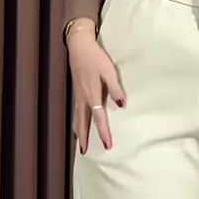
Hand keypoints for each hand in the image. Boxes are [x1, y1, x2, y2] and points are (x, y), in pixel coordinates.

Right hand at [67, 18, 124, 154]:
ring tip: (79, 143)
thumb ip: (116, 89)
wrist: (79, 45)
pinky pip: (76, 111)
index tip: (107, 146)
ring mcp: (78, 95)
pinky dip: (76, 121)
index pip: (99, 119)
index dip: (103, 133)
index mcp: (92, 95)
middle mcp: (83, 98)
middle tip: (84, 152)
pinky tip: (78, 124)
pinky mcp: (76, 91)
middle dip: (84, 138)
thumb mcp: (109, 72)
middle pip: (83, 123)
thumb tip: (122, 105)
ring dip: (78, 132)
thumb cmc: (96, 58)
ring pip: (77, 118)